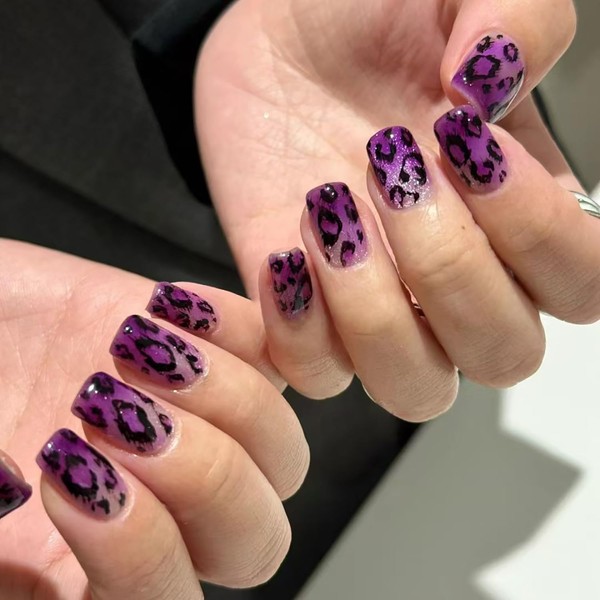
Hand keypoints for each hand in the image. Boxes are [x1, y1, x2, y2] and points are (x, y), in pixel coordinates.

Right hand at [0, 240, 307, 598]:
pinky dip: (237, 329)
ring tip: (133, 344)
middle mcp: (167, 502)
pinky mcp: (225, 355)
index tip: (66, 467)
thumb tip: (13, 493)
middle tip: (113, 406)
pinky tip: (164, 306)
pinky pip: (281, 356)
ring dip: (225, 399)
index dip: (137, 556)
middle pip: (256, 541)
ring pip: (284, 453)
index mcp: (89, 559)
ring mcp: (207, 426)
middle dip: (203, 474)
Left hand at [195, 0, 599, 418]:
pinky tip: (283, 251)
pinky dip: (299, 332)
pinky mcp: (304, 314)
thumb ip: (516, 17)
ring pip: (414, 389)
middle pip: (503, 353)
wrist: (278, 44)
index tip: (464, 142)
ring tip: (327, 211)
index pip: (581, 286)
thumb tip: (495, 84)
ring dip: (373, 312)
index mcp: (516, 215)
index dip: (538, 233)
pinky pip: (317, 376)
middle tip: (389, 170)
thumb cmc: (369, 16)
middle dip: (449, 269)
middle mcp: (454, 279)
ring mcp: (378, 306)